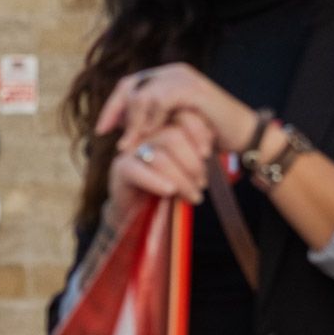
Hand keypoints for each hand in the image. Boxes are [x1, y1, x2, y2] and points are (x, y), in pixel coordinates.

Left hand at [96, 63, 258, 153]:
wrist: (242, 136)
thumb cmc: (208, 136)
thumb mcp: (172, 128)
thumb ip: (150, 122)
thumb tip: (121, 129)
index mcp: (165, 78)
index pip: (129, 86)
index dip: (112, 107)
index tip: (101, 130)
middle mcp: (172, 72)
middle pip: (130, 85)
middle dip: (116, 111)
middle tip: (107, 135)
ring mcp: (183, 77)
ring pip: (142, 94)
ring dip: (134, 122)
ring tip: (131, 145)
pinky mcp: (192, 88)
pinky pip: (161, 100)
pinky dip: (151, 120)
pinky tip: (150, 137)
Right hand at [103, 112, 214, 226]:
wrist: (140, 216)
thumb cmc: (167, 191)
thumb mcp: (187, 170)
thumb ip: (197, 155)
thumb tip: (212, 145)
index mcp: (164, 128)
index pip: (184, 118)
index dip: (199, 133)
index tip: (208, 155)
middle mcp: (147, 135)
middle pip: (173, 136)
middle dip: (193, 163)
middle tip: (202, 183)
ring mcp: (132, 151)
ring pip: (161, 157)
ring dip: (182, 180)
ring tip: (193, 197)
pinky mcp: (121, 169)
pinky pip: (139, 171)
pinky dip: (156, 182)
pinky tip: (169, 191)